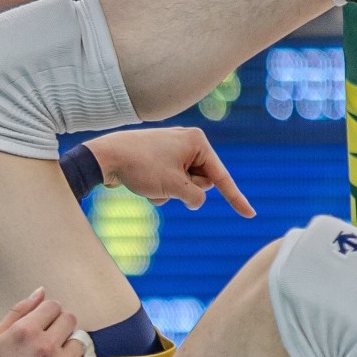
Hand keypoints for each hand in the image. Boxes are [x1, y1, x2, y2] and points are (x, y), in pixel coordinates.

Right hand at [0, 289, 92, 356]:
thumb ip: (18, 312)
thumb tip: (41, 291)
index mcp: (26, 331)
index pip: (53, 306)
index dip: (48, 314)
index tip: (42, 327)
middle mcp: (46, 345)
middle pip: (70, 319)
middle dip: (61, 327)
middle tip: (49, 343)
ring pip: (80, 341)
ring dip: (69, 348)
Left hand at [85, 127, 254, 216]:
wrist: (105, 157)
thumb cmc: (141, 167)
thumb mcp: (174, 187)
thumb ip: (195, 197)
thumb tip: (196, 200)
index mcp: (197, 142)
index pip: (221, 177)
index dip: (235, 198)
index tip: (250, 215)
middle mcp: (188, 142)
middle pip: (202, 181)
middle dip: (186, 190)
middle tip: (166, 182)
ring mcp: (172, 150)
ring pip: (184, 185)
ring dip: (171, 192)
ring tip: (151, 182)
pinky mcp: (159, 159)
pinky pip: (169, 183)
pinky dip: (160, 189)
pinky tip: (143, 183)